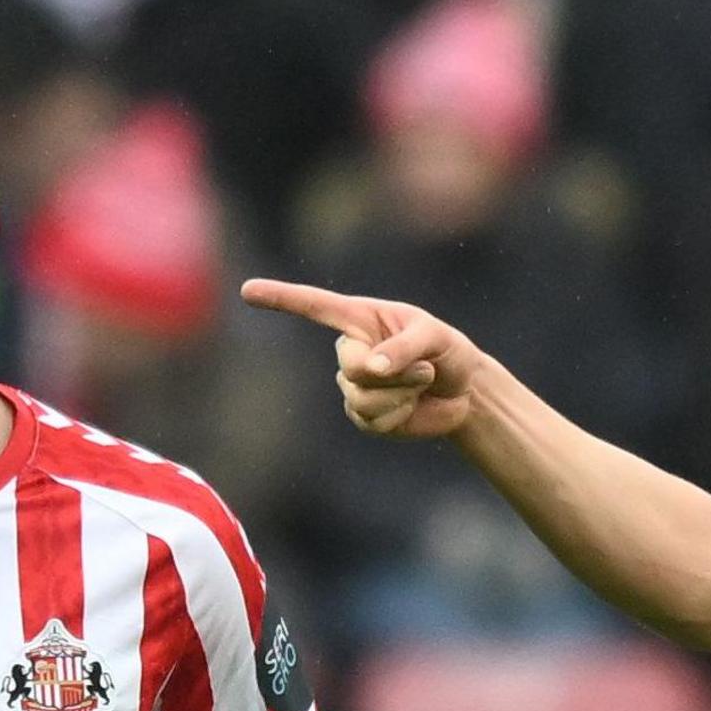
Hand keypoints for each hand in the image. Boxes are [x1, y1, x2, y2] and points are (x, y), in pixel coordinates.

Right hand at [240, 278, 492, 438]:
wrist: (463, 393)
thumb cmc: (449, 352)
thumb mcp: (436, 338)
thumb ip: (404, 348)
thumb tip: (370, 369)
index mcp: (361, 318)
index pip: (315, 306)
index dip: (281, 298)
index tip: (247, 290)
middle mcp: (351, 349)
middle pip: (350, 366)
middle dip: (391, 374)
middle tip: (424, 369)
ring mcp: (354, 384)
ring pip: (362, 397)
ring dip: (401, 395)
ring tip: (421, 384)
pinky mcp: (364, 416)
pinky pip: (372, 420)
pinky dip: (399, 415)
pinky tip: (411, 407)